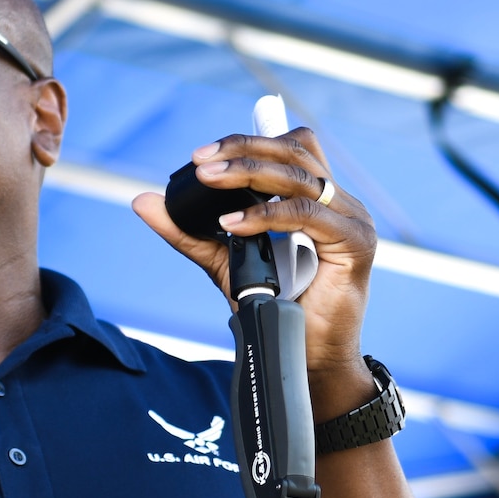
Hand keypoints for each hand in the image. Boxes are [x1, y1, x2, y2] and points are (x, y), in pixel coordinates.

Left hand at [132, 127, 377, 416]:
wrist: (304, 357)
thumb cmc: (274, 307)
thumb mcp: (222, 262)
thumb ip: (188, 231)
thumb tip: (143, 201)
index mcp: (315, 199)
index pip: (290, 148)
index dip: (250, 141)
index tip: (201, 155)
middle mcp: (338, 203)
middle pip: (294, 152)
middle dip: (243, 150)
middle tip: (200, 162)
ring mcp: (351, 220)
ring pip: (300, 177)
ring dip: (249, 172)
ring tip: (208, 180)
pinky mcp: (355, 244)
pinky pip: (308, 215)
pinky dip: (267, 216)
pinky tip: (233, 225)